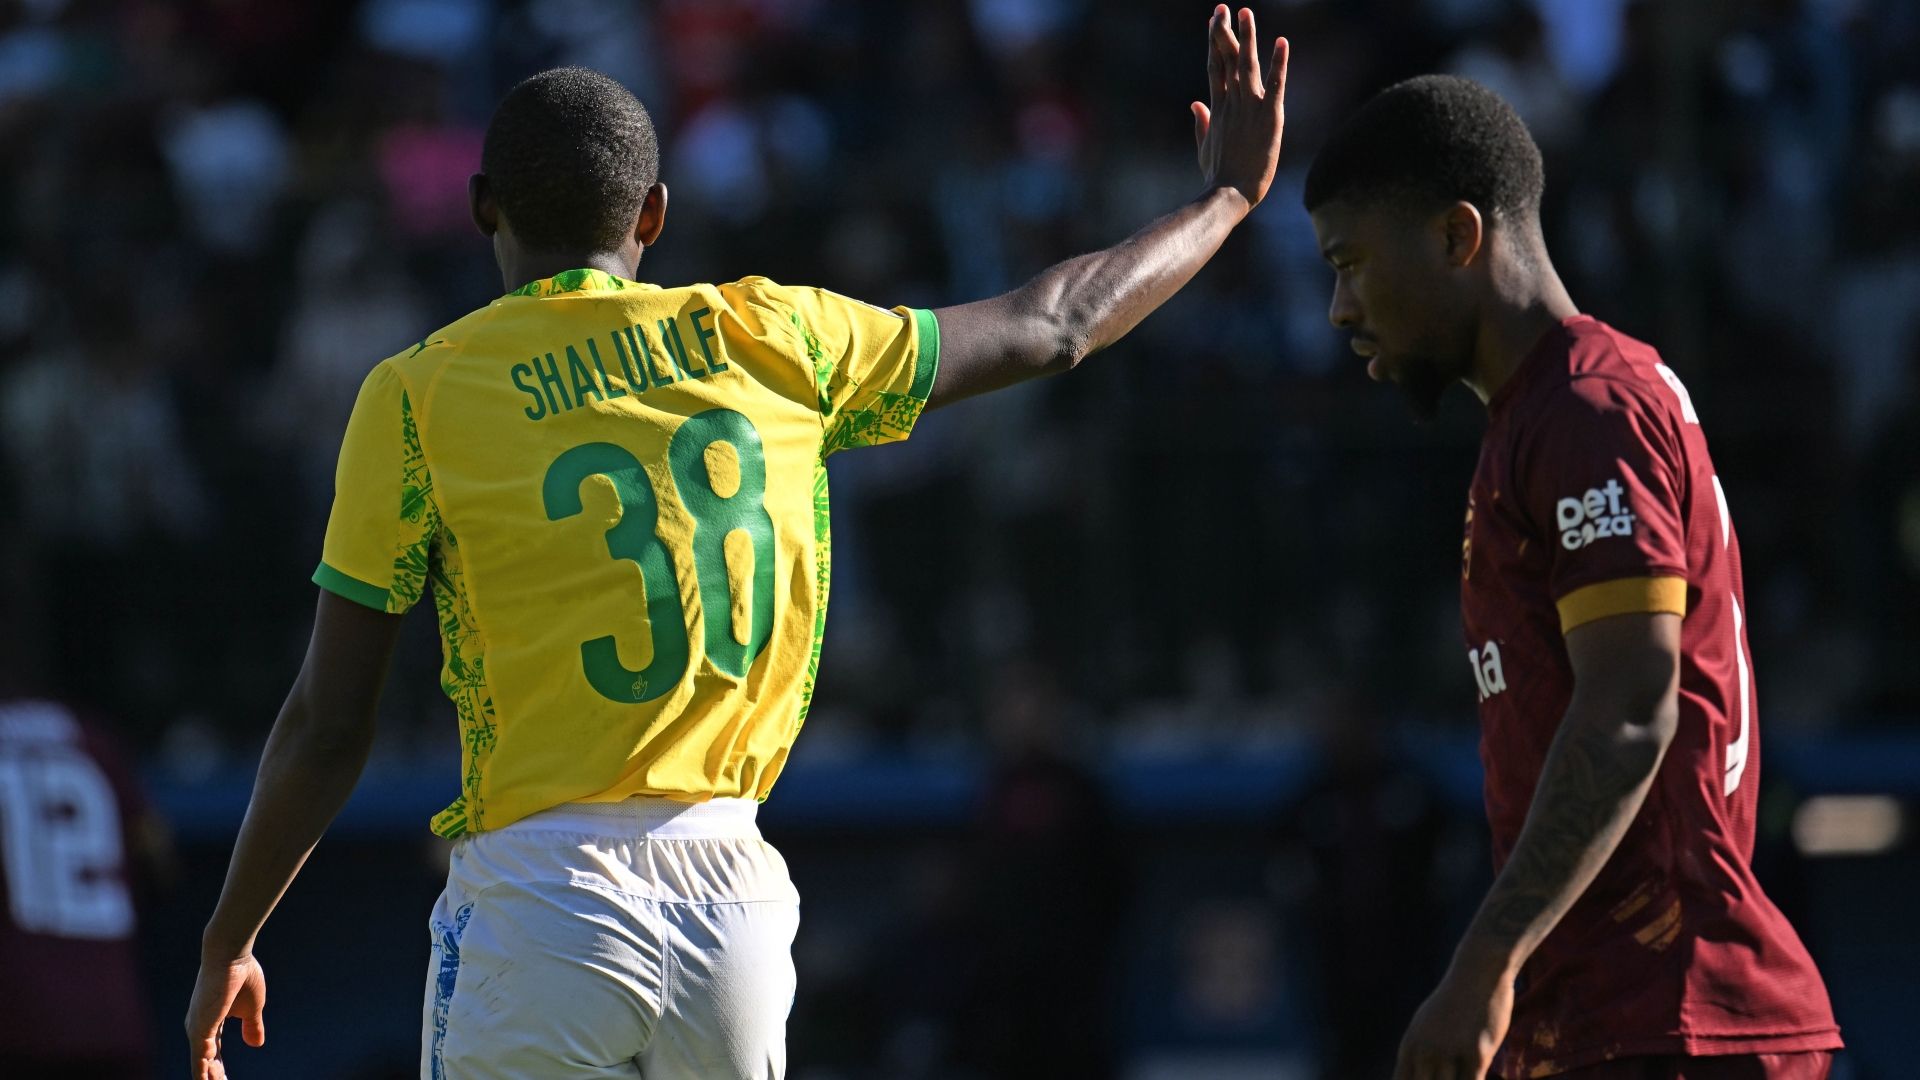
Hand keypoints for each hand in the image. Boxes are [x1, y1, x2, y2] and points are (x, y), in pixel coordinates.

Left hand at [186, 953, 266, 1079]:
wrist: (232, 954)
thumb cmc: (242, 975)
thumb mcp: (252, 1007)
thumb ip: (252, 1026)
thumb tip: (256, 1045)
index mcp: (210, 1023)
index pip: (213, 1054)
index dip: (219, 1070)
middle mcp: (199, 1028)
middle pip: (204, 1064)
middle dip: (215, 1077)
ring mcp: (197, 1028)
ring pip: (200, 1065)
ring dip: (209, 1078)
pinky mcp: (200, 1027)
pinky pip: (199, 1057)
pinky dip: (203, 1070)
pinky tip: (209, 1076)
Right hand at [1192, 5, 1288, 208]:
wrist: (1228, 194)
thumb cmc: (1218, 176)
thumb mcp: (1205, 146)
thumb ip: (1202, 122)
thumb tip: (1195, 104)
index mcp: (1218, 107)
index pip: (1216, 67)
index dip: (1215, 42)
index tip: (1213, 20)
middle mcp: (1232, 103)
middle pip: (1226, 60)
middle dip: (1223, 33)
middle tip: (1222, 8)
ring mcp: (1250, 109)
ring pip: (1247, 66)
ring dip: (1247, 38)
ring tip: (1245, 13)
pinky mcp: (1269, 118)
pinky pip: (1275, 86)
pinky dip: (1278, 64)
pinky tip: (1281, 43)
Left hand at [1394, 961, 1513, 1079]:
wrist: (1478, 971)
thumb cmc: (1455, 1000)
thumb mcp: (1427, 1024)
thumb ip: (1420, 1051)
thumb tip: (1411, 1072)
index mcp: (1410, 1046)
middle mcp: (1424, 1052)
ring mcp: (1449, 1053)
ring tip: (1460, 1079)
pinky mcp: (1476, 1053)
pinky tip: (1477, 1078)